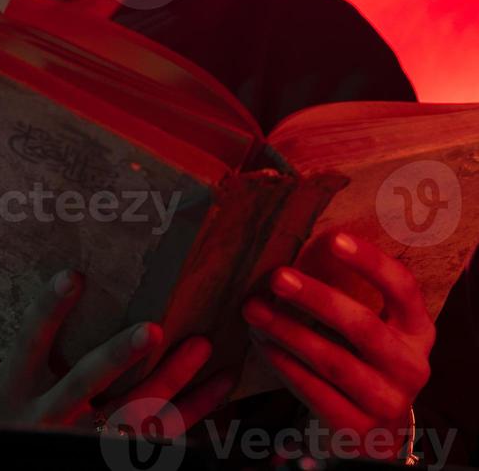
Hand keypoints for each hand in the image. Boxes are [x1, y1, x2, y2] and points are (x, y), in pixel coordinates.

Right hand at [0, 268, 238, 436]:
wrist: (18, 457)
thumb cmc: (19, 401)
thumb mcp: (16, 374)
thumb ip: (40, 338)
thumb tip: (76, 272)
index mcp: (17, 385)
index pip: (32, 340)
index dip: (49, 309)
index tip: (72, 276)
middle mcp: (49, 415)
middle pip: (86, 382)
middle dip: (119, 357)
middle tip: (153, 329)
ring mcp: (83, 438)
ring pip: (133, 412)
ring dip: (171, 380)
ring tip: (201, 346)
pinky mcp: (114, 450)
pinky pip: (161, 431)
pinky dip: (195, 407)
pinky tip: (221, 382)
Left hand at [241, 228, 434, 462]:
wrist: (377, 433)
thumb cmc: (365, 359)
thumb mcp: (376, 326)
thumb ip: (352, 292)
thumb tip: (297, 244)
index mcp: (418, 329)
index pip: (402, 288)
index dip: (371, 262)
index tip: (335, 239)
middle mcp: (411, 366)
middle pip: (363, 327)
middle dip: (317, 298)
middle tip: (277, 276)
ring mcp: (388, 402)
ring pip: (334, 362)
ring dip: (289, 331)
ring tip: (254, 309)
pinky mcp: (360, 431)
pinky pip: (317, 393)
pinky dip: (287, 366)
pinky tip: (263, 344)